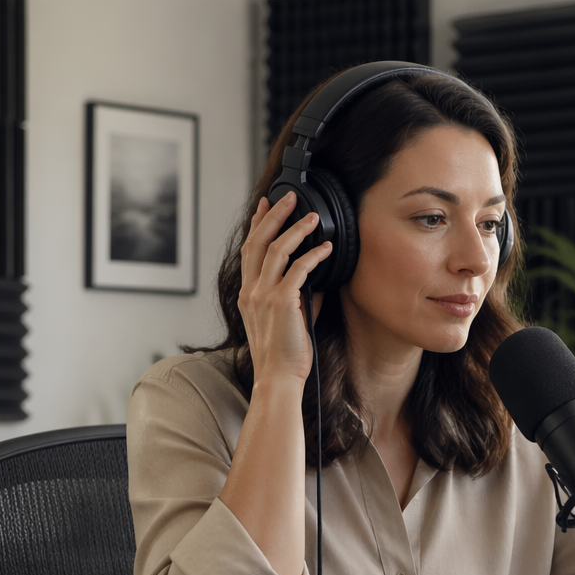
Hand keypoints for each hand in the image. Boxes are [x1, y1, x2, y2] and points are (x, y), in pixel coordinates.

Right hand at [238, 193, 332, 383]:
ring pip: (277, 249)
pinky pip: (298, 269)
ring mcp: (264, 295)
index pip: (249, 250)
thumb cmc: (283, 354)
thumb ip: (298, 296)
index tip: (265, 205)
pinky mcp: (281, 303)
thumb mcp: (287, 319)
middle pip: (258, 241)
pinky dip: (314, 255)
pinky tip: (326, 249)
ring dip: (296, 229)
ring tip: (312, 217)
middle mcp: (252, 291)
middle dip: (274, 215)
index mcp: (248, 294)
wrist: (277, 377)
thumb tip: (317, 278)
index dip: (257, 224)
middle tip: (289, 197)